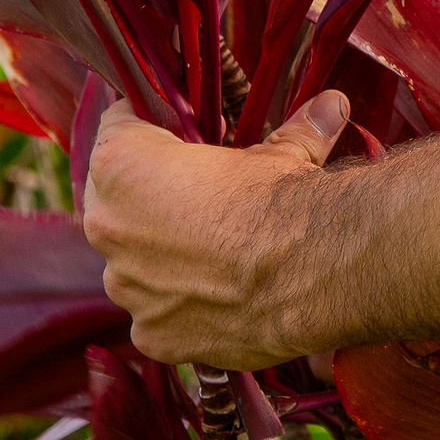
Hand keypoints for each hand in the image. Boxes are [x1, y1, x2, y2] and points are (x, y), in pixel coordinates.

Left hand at [84, 91, 351, 368]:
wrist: (316, 274)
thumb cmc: (287, 201)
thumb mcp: (284, 154)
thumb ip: (293, 130)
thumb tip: (330, 105)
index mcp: (123, 166)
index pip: (116, 127)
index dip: (150, 127)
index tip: (178, 133)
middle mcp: (108, 226)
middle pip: (114, 198)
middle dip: (149, 194)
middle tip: (199, 192)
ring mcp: (126, 287)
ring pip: (132, 260)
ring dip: (162, 253)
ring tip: (216, 249)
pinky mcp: (151, 334)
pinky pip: (155, 312)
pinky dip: (182, 304)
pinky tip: (222, 295)